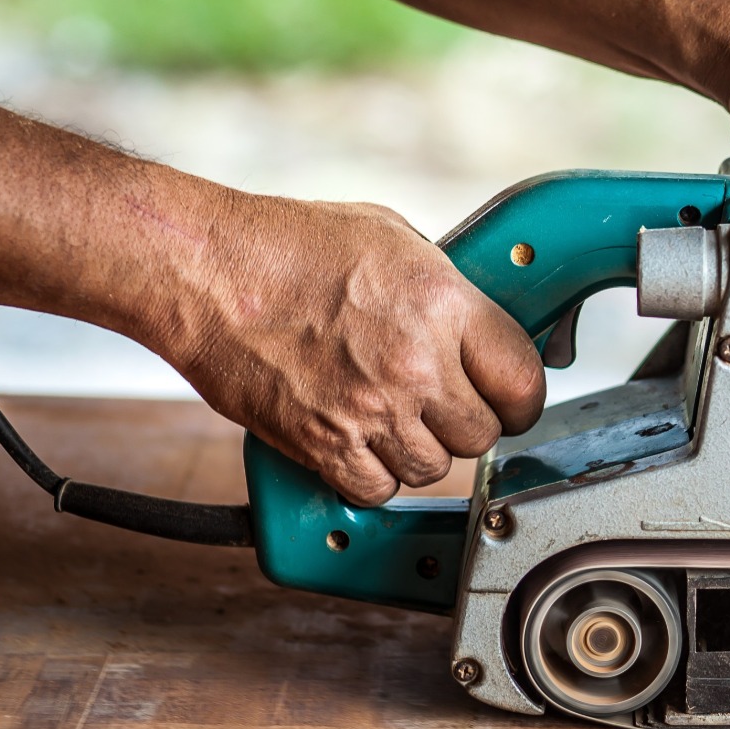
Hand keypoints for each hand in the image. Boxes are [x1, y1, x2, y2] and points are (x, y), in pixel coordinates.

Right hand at [163, 195, 545, 505]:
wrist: (206, 270)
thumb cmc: (290, 245)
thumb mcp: (395, 239)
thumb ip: (449, 289)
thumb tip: (481, 325)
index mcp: (445, 306)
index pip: (523, 380)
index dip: (520, 397)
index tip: (509, 401)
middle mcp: (416, 363)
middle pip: (482, 434)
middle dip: (466, 423)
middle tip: (440, 405)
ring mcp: (371, 409)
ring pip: (433, 468)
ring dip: (418, 450)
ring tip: (391, 417)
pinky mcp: (323, 444)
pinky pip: (376, 489)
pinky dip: (370, 475)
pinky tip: (358, 442)